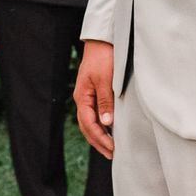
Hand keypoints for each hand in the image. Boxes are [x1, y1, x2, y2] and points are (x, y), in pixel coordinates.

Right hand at [74, 40, 114, 158]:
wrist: (102, 41)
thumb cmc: (103, 58)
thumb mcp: (105, 79)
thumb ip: (105, 101)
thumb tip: (106, 122)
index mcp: (82, 97)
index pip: (88, 124)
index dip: (100, 138)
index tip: (113, 148)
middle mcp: (82, 98)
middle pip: (86, 126)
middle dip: (98, 142)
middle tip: (111, 154)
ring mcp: (87, 96)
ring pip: (89, 122)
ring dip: (99, 136)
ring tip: (109, 147)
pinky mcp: (94, 92)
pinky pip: (94, 114)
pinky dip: (100, 126)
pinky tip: (109, 130)